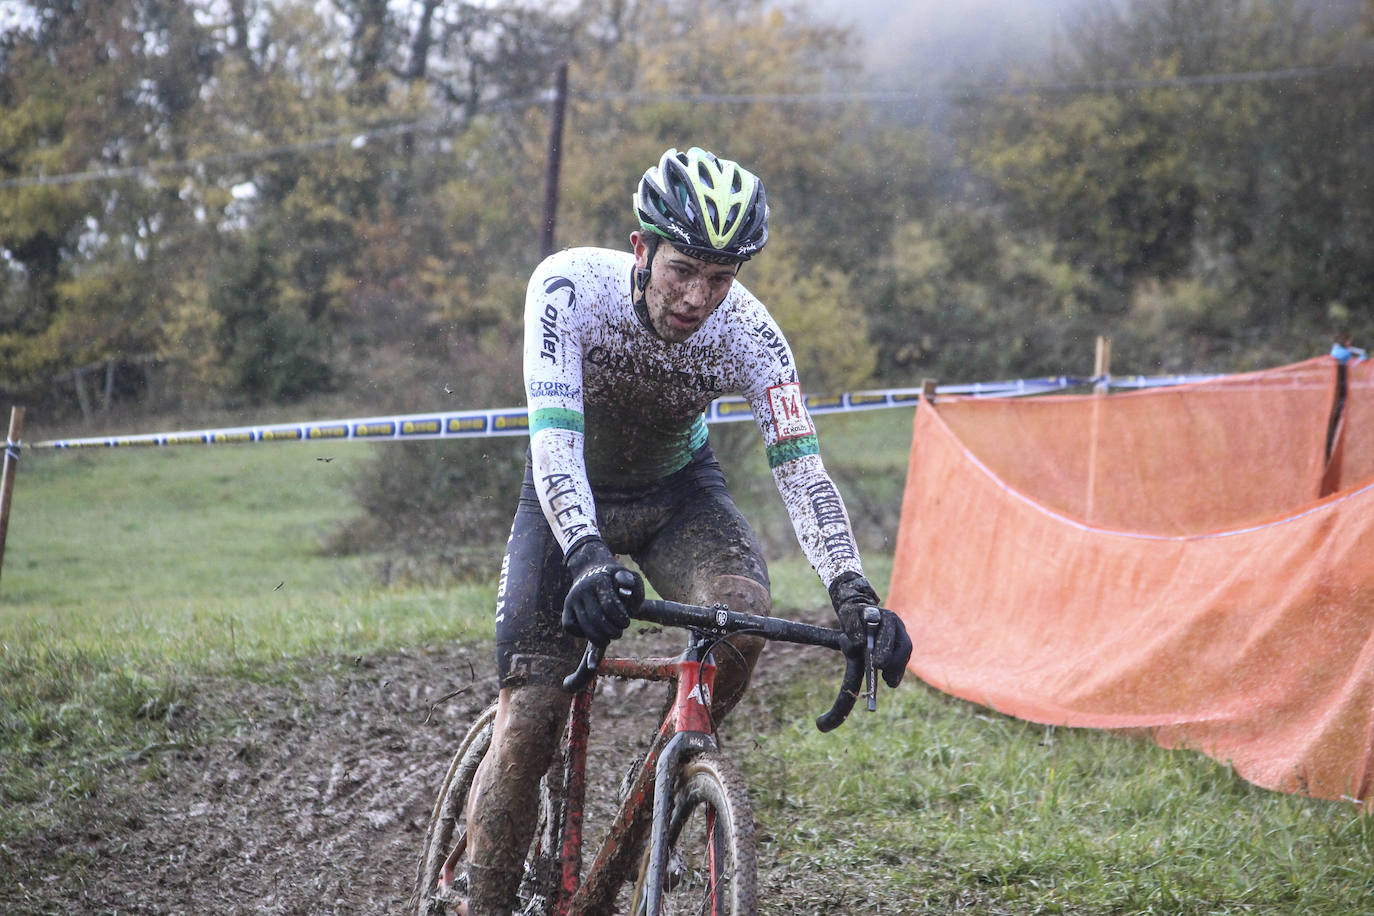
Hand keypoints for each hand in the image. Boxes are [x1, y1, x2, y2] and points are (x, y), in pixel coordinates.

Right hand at [562, 537, 643, 647]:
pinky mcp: (566, 607)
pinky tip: (594, 634)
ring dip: (598, 638)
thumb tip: (625, 591)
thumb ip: (633, 583)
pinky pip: (569, 626)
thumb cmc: (616, 579)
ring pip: (583, 625)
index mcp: (599, 580)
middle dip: (610, 631)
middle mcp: (583, 589)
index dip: (620, 619)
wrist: (592, 571)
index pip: (609, 605)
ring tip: (607, 640)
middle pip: (595, 618)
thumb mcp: (629, 576)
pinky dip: (581, 634)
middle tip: (618, 634)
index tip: (626, 623)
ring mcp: (572, 599)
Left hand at [829, 572, 912, 687]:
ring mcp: (901, 635)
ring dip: (898, 669)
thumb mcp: (847, 614)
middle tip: (884, 676)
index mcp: (885, 615)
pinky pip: (903, 660)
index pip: (889, 632)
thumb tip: (860, 643)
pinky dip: (897, 671)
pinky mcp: (901, 646)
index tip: (876, 663)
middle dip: (894, 662)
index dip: (884, 648)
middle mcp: (897, 625)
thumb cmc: (852, 614)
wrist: (859, 613)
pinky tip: (890, 681)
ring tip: (890, 682)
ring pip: (905, 654)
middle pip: (903, 645)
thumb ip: (852, 625)